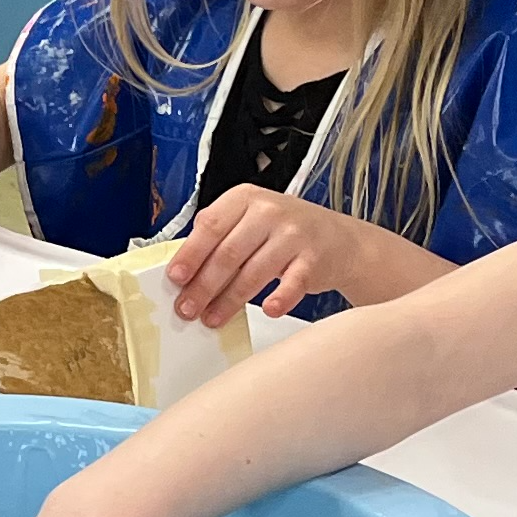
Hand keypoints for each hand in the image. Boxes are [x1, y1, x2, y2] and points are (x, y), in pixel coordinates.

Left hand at [166, 185, 370, 326]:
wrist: (341, 240)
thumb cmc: (286, 232)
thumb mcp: (250, 220)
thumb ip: (220, 237)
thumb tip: (184, 270)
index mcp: (246, 198)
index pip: (210, 225)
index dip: (190, 254)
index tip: (175, 278)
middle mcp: (270, 212)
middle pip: (228, 253)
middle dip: (203, 286)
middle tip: (187, 309)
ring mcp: (294, 234)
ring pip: (254, 273)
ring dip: (229, 301)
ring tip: (212, 318)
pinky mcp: (314, 259)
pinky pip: (292, 283)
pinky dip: (279, 299)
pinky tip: (268, 310)